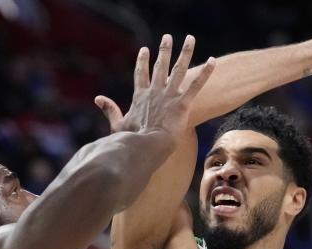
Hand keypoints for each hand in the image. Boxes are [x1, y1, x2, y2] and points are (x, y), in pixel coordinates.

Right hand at [95, 35, 215, 140]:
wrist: (146, 147)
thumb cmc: (132, 140)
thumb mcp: (118, 124)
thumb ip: (110, 109)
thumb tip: (98, 98)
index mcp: (140, 96)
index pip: (141, 74)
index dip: (143, 61)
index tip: (145, 49)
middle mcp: (155, 92)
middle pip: (161, 66)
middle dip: (164, 50)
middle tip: (168, 37)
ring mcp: (169, 96)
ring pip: (179, 69)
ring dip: (185, 52)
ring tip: (190, 38)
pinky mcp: (183, 104)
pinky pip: (197, 85)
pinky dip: (206, 72)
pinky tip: (214, 61)